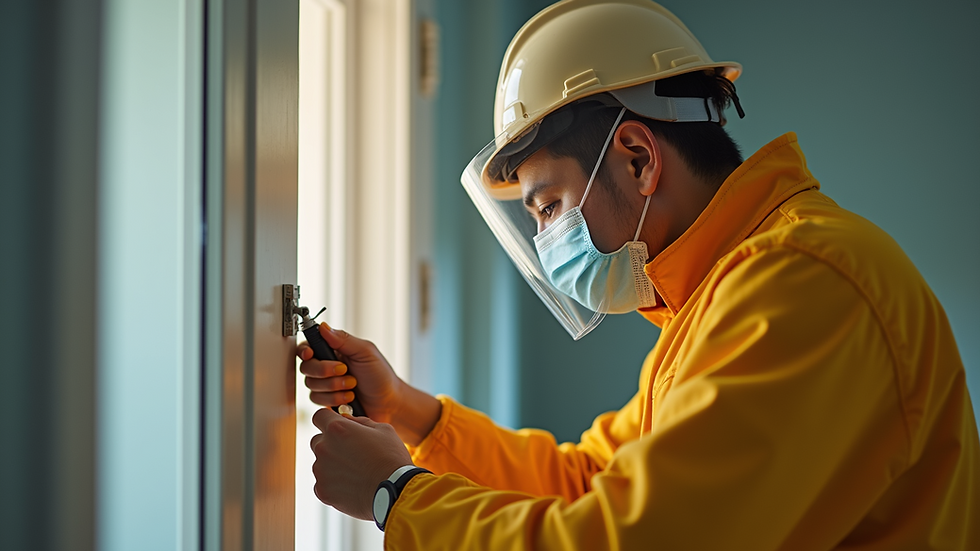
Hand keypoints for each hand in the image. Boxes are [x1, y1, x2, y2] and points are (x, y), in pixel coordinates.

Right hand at [297, 324, 442, 445]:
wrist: (389, 403)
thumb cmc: (381, 376)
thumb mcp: (365, 353)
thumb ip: (343, 340)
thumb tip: (323, 326)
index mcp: (334, 350)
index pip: (309, 346)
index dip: (305, 350)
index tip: (310, 354)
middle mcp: (327, 366)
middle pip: (306, 367)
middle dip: (325, 370)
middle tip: (345, 371)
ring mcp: (326, 384)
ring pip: (311, 384)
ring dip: (333, 386)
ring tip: (352, 385)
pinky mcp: (327, 400)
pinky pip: (317, 399)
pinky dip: (334, 399)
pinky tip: (349, 397)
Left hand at [310, 407, 412, 519]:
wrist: (395, 492)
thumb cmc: (391, 458)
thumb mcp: (382, 430)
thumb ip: (360, 422)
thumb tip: (348, 420)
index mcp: (337, 428)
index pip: (320, 416)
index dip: (328, 420)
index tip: (336, 427)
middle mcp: (324, 447)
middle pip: (318, 440)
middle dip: (331, 444)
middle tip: (351, 453)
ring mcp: (321, 471)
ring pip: (320, 463)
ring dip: (332, 464)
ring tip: (356, 472)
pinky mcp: (322, 491)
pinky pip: (323, 483)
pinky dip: (334, 484)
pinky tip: (352, 485)